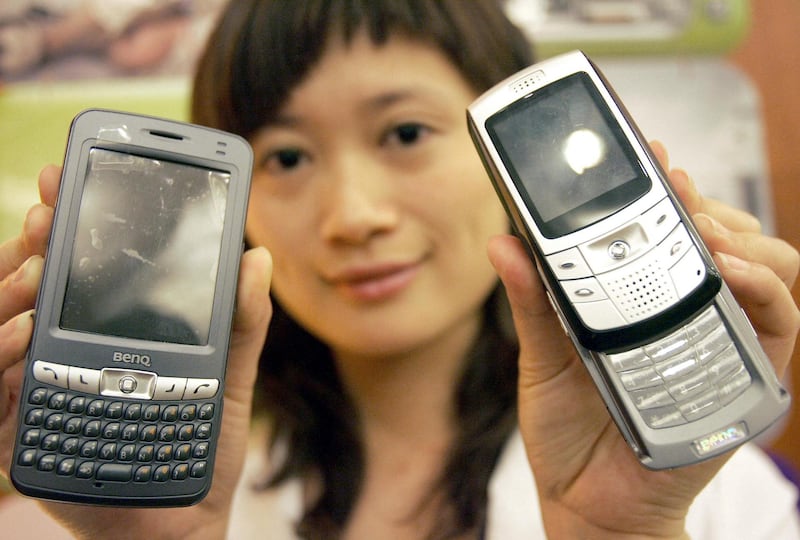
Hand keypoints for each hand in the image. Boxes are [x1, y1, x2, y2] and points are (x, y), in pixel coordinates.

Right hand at [0, 166, 273, 538]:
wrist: (180, 518)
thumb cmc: (200, 446)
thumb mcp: (228, 376)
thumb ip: (242, 319)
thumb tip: (259, 257)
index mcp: (113, 330)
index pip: (80, 264)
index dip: (67, 219)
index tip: (65, 178)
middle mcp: (69, 352)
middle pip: (31, 285)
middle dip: (32, 244)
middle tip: (48, 217)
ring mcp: (42, 387)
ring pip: (2, 327)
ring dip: (10, 291)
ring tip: (37, 271)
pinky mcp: (25, 429)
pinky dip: (3, 358)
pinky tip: (25, 335)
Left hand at [487, 142, 798, 538]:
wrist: (588, 500)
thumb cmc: (567, 428)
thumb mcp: (542, 356)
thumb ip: (531, 300)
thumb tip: (504, 241)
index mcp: (640, 297)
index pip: (669, 227)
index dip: (666, 186)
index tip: (649, 153)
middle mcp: (687, 309)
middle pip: (723, 231)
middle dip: (702, 201)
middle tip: (670, 187)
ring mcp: (719, 338)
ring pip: (766, 262)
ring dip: (737, 233)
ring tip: (697, 227)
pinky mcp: (746, 375)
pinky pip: (779, 319)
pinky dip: (764, 285)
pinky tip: (728, 270)